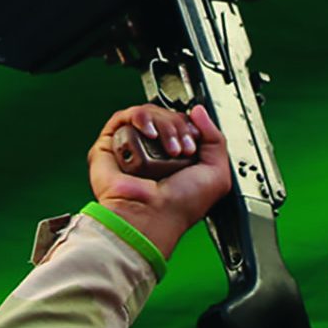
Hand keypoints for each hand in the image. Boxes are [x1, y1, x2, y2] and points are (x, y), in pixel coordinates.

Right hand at [90, 104, 230, 257]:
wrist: (152, 215)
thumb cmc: (179, 206)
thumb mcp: (217, 174)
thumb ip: (215, 139)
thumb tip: (199, 112)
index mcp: (177, 157)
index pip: (183, 122)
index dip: (191, 125)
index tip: (194, 140)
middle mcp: (154, 150)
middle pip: (167, 115)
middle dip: (179, 127)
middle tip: (182, 149)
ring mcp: (133, 146)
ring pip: (149, 113)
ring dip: (163, 124)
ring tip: (168, 148)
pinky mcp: (111, 144)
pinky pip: (124, 117)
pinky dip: (141, 118)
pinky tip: (150, 133)